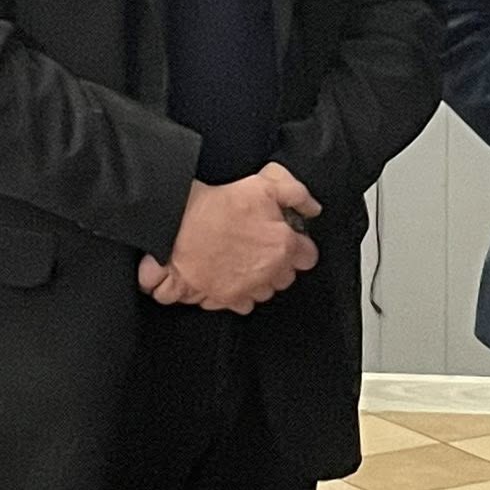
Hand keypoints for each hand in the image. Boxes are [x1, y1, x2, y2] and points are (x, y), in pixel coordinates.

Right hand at [141, 163, 321, 314]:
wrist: (176, 224)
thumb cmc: (217, 206)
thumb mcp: (265, 185)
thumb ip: (297, 194)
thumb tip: (313, 208)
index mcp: (283, 247)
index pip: (308, 257)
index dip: (299, 246)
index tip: (288, 240)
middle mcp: (268, 273)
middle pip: (286, 277)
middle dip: (278, 264)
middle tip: (261, 247)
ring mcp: (246, 289)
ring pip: (264, 292)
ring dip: (258, 280)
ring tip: (242, 261)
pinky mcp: (224, 299)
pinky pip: (241, 304)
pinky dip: (236, 293)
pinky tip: (228, 275)